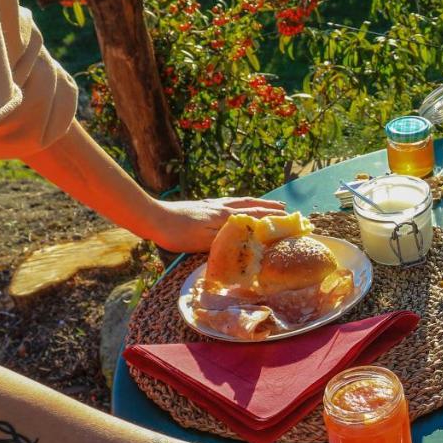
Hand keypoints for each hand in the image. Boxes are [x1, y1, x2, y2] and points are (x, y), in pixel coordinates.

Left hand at [149, 197, 286, 251]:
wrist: (154, 218)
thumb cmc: (179, 234)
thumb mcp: (206, 241)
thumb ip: (228, 237)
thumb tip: (250, 235)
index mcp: (225, 217)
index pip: (254, 216)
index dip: (271, 217)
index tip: (287, 218)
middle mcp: (221, 207)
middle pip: (250, 205)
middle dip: (268, 206)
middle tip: (283, 207)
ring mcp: (211, 205)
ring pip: (239, 201)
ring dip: (256, 202)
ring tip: (266, 203)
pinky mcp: (202, 205)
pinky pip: (228, 201)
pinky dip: (240, 202)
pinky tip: (236, 204)